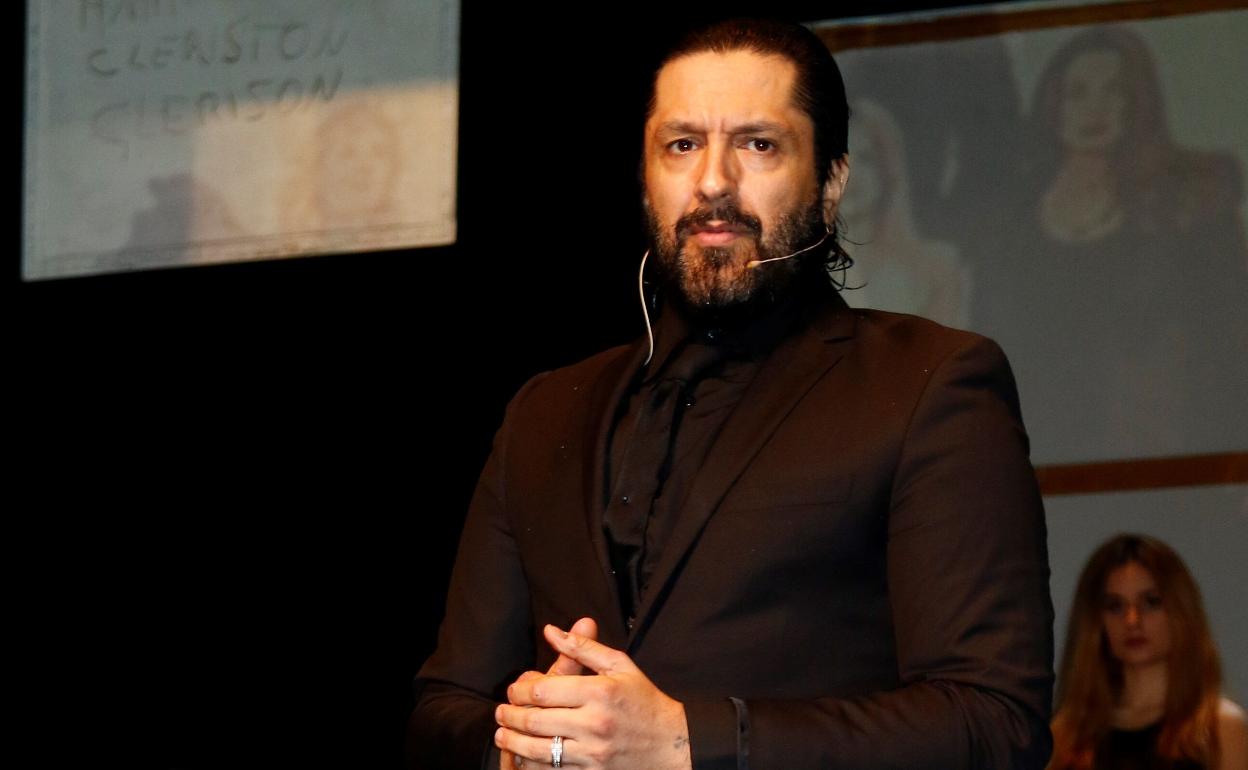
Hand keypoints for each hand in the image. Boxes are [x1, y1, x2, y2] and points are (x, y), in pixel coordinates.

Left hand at [495, 624, 690, 769]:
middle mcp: (594, 724)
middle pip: (535, 721)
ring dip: (512, 743)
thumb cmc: (645, 702)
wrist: (672, 745)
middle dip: (510, 717)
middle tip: (500, 713)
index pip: (544, 691)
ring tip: (502, 736)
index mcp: (600, 692)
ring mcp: (592, 753)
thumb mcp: (620, 666)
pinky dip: (531, 765)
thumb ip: (584, 648)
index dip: (520, 690)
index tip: (513, 690)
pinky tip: (523, 757)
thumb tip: (551, 631)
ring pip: (538, 751)